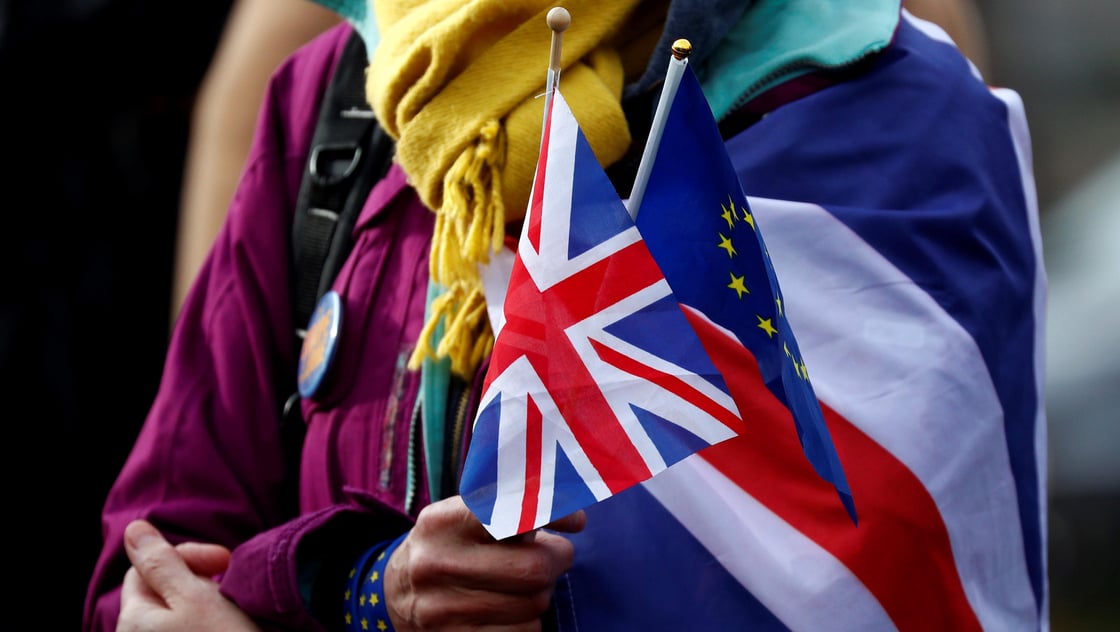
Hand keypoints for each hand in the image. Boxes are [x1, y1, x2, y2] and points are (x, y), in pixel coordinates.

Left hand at [117, 519, 260, 630]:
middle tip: (229, 584)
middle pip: (159, 591)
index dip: (186, 554)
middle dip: (195, 579)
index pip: (146, 566)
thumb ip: (162, 561)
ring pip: (174, 614)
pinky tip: (226, 628)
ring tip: (231, 609)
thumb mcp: (196, 596)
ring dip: (203, 602)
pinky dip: (204, 624)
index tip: (226, 561)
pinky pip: (183, 631)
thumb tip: (132, 528)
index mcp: (133, 620)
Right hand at [385, 496, 585, 629]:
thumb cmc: (448, 547)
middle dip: (556, 561)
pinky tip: (512, 611)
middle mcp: (436, 565)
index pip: (507, 512)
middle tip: (555, 556)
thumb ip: (507, 510)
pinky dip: (529, 623)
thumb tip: (573, 518)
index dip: (549, 514)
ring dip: (542, 594)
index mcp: (442, 523)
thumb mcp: (461, 519)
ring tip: (526, 584)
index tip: (576, 521)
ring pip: (532, 605)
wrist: (395, 595)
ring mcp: (441, 610)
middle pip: (532, 569)